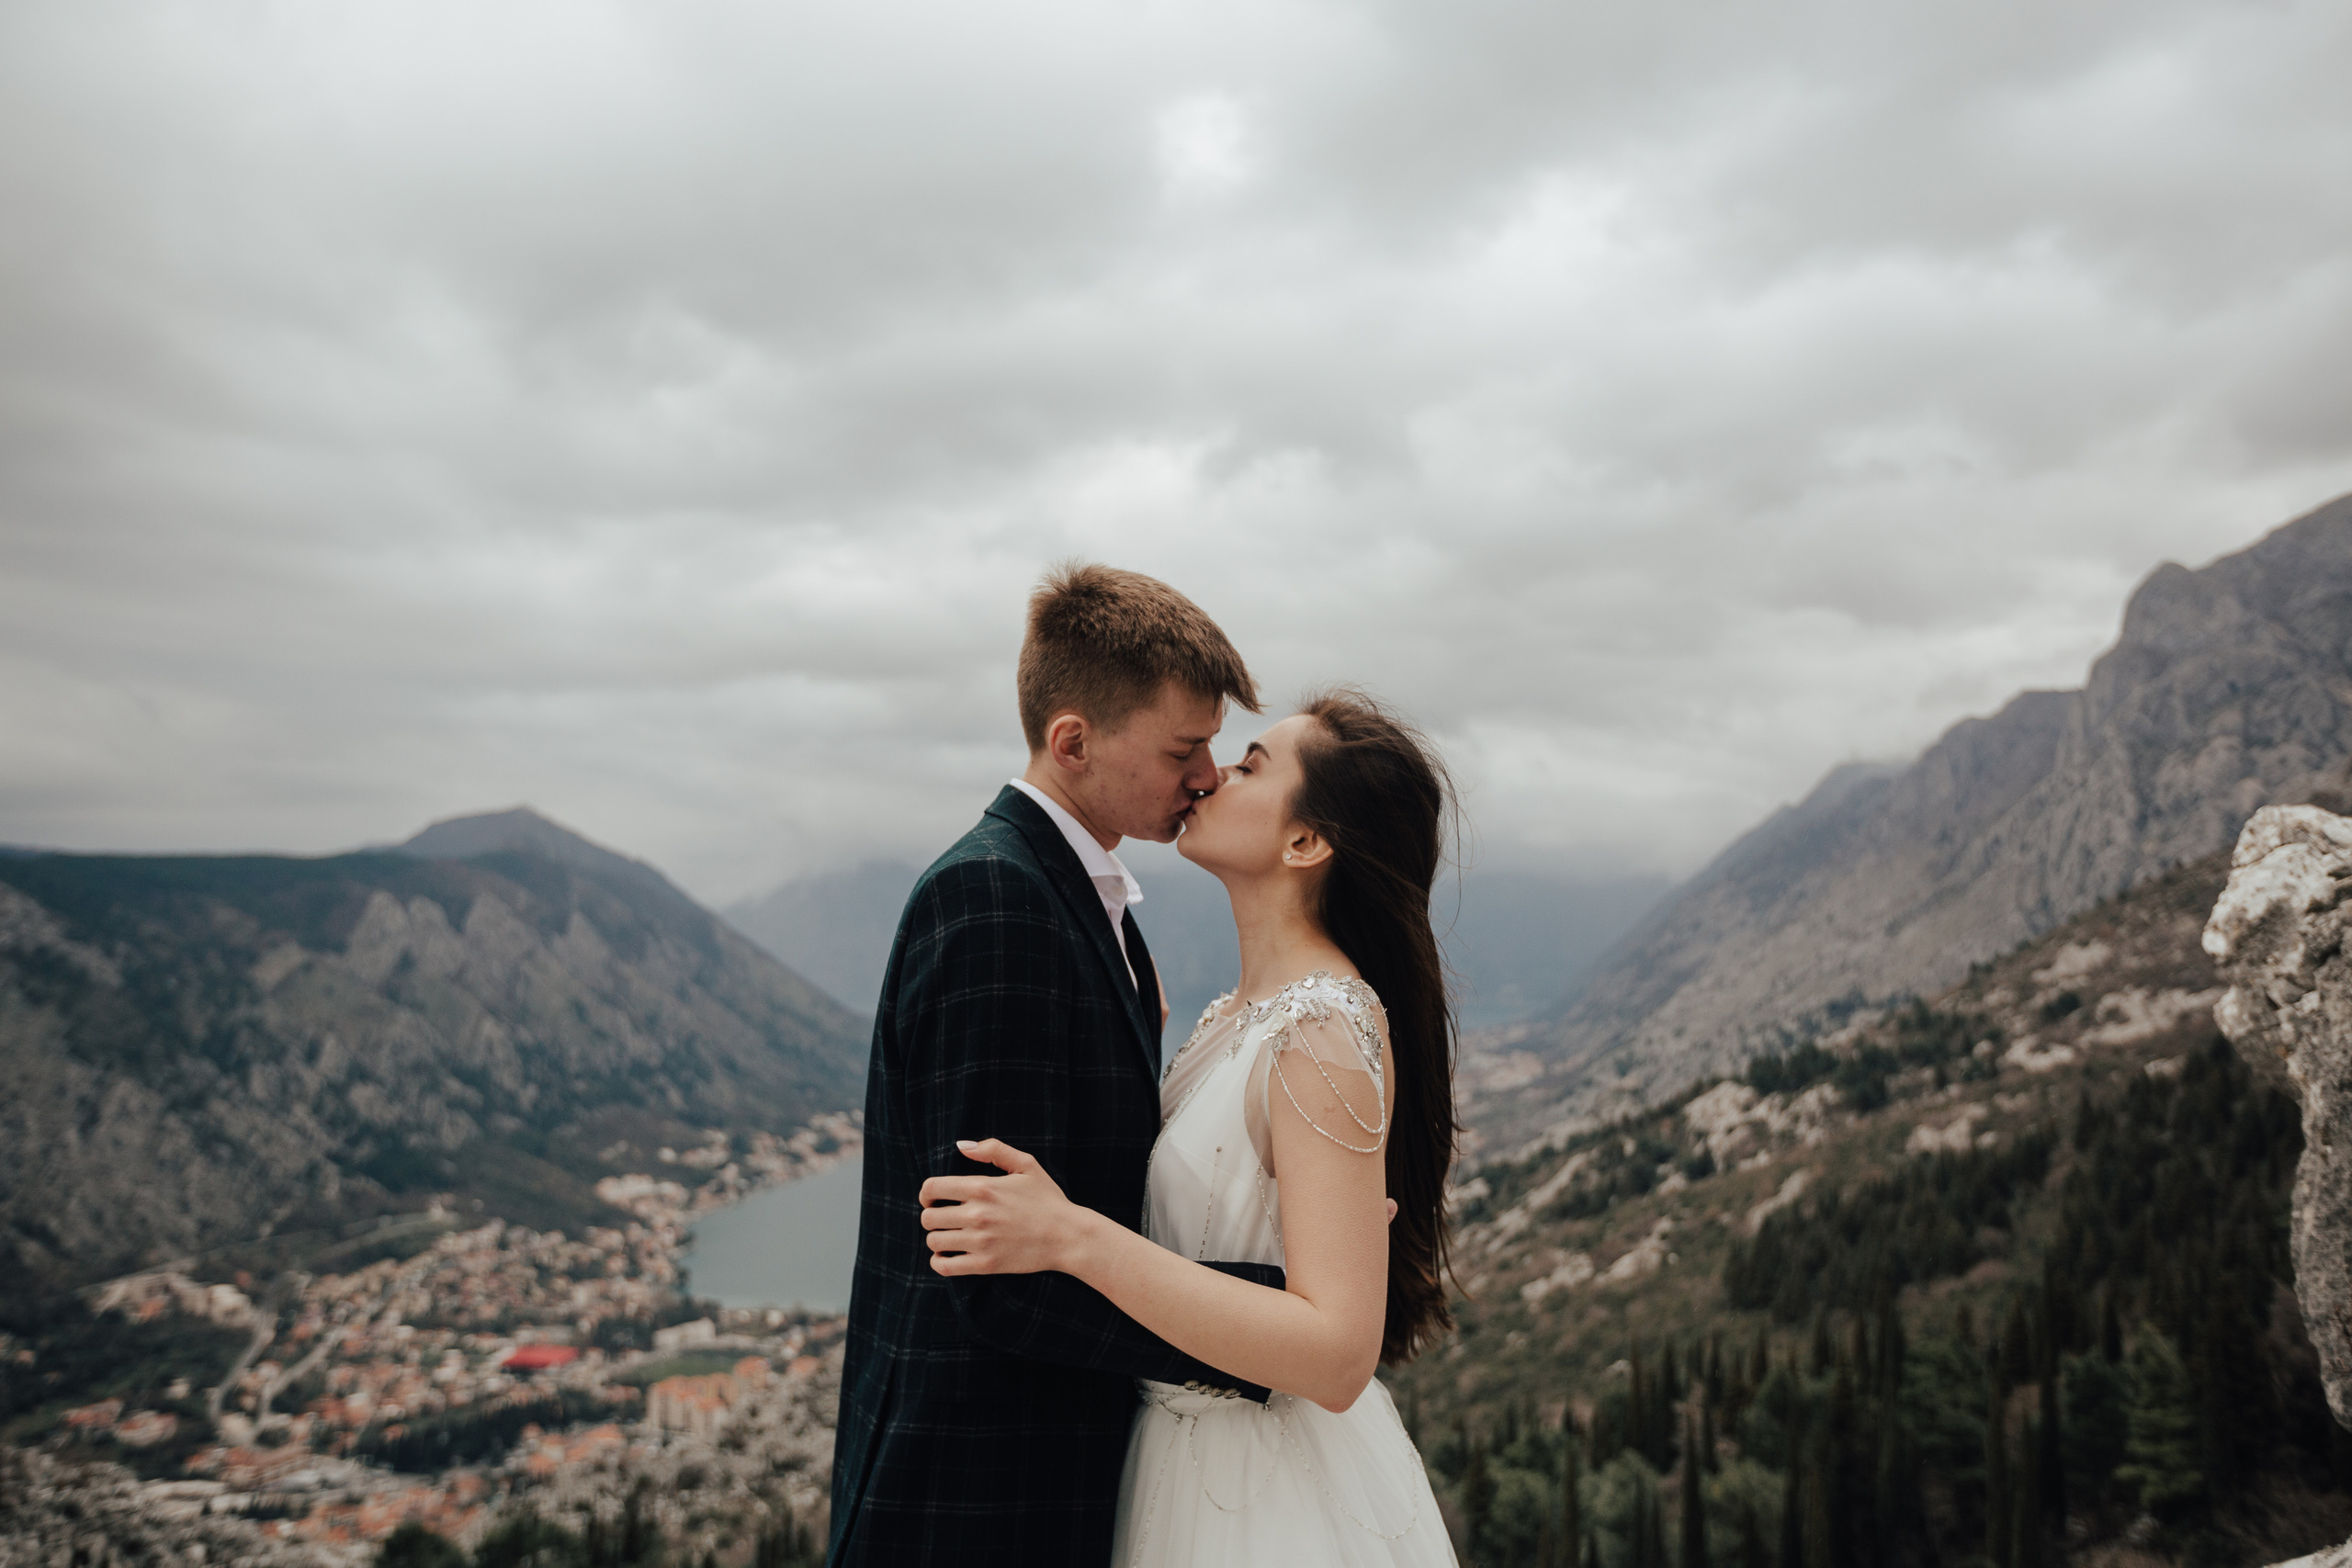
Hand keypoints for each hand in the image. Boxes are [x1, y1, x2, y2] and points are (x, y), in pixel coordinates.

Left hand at [919, 1139, 1094, 1276]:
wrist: (1067, 1236)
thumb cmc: (1047, 1199)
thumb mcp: (1026, 1165)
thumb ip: (993, 1149)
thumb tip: (962, 1146)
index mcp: (983, 1187)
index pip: (932, 1188)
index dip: (926, 1193)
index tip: (933, 1199)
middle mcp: (977, 1214)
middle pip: (928, 1217)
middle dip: (931, 1216)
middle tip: (944, 1218)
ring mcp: (980, 1241)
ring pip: (934, 1241)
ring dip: (937, 1238)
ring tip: (948, 1236)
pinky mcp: (985, 1264)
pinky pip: (944, 1266)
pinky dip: (939, 1262)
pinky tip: (947, 1256)